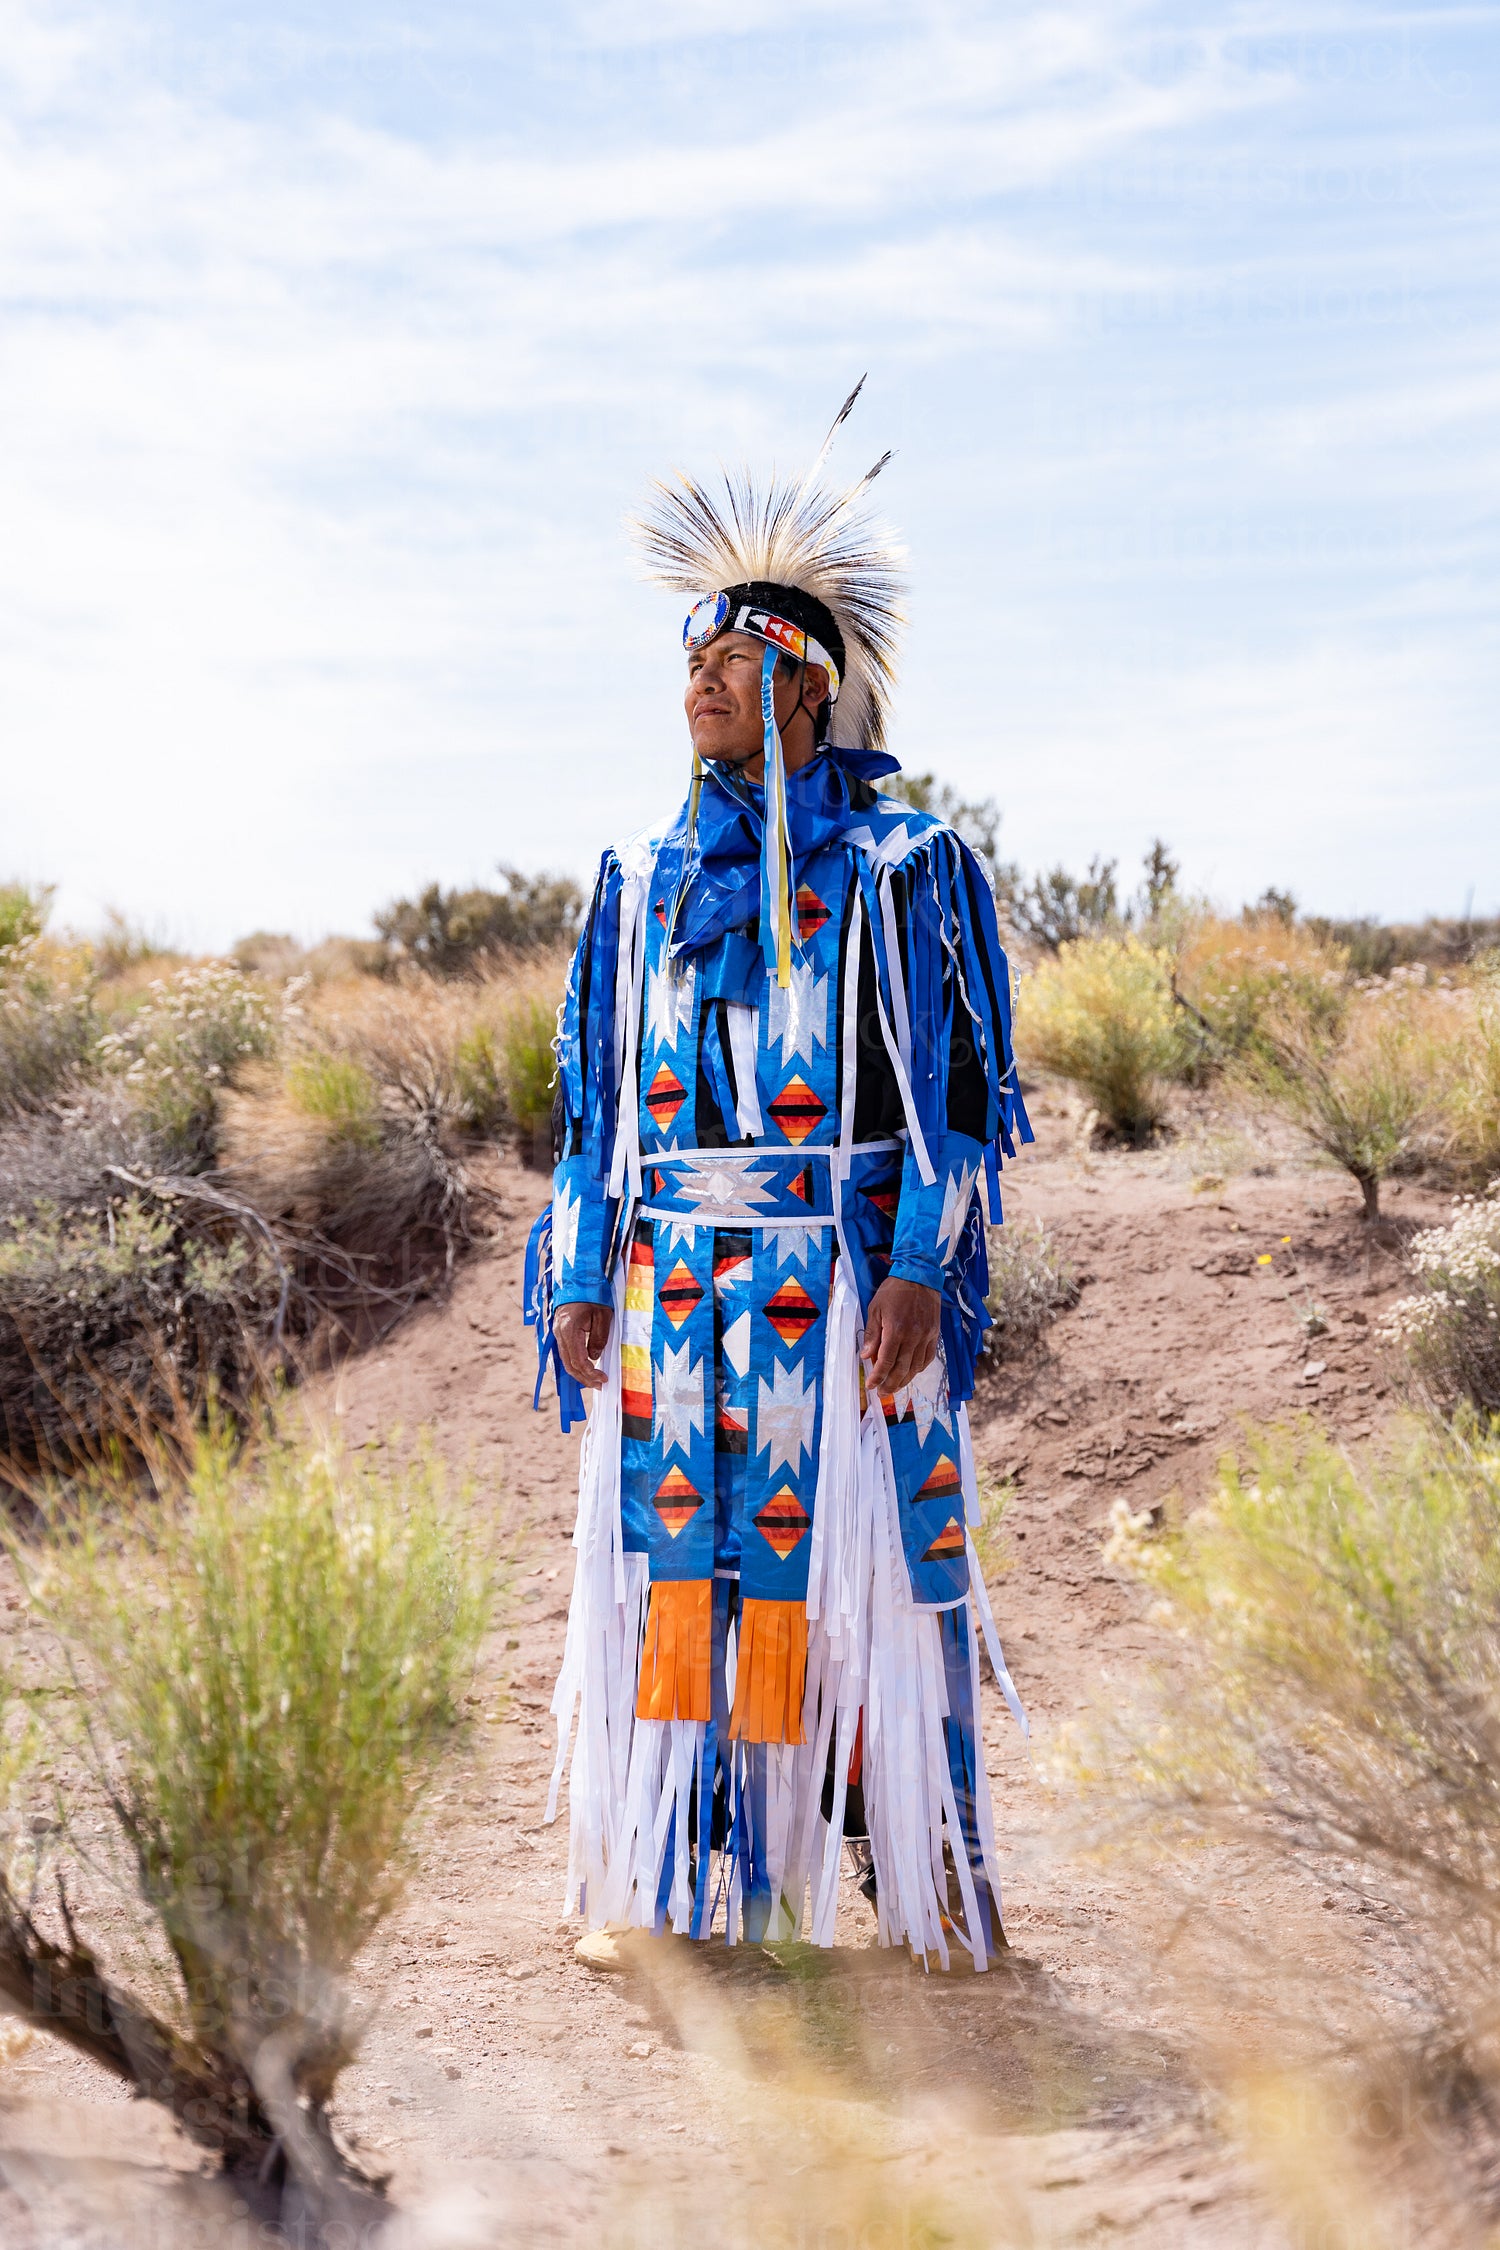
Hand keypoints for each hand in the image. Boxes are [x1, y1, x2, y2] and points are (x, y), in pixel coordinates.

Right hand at [554, 1301, 612, 1389]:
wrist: (578, 1279)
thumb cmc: (592, 1294)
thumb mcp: (602, 1316)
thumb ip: (598, 1338)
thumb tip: (594, 1357)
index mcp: (569, 1329)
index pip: (578, 1360)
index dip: (590, 1372)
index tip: (603, 1378)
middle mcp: (559, 1333)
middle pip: (569, 1364)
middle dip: (584, 1378)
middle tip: (599, 1385)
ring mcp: (557, 1333)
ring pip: (566, 1360)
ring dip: (580, 1373)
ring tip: (594, 1380)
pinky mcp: (560, 1332)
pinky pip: (566, 1353)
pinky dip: (575, 1363)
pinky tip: (586, 1368)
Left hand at [861, 1278, 941, 1396]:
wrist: (919, 1276)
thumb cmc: (894, 1290)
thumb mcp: (875, 1308)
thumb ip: (873, 1334)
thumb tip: (866, 1355)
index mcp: (896, 1330)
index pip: (886, 1361)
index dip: (878, 1376)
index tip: (871, 1385)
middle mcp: (913, 1336)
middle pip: (902, 1369)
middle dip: (891, 1384)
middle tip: (882, 1393)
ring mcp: (926, 1336)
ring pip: (916, 1367)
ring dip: (905, 1380)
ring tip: (895, 1386)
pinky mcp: (934, 1334)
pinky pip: (928, 1358)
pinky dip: (919, 1368)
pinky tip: (911, 1372)